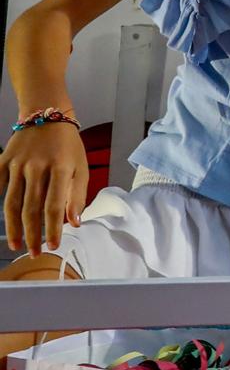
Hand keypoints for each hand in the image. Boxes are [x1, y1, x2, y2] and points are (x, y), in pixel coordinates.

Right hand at [1, 121, 87, 255]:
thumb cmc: (68, 146)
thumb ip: (78, 196)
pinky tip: (2, 221)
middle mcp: (36, 167)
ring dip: (13, 227)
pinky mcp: (3, 161)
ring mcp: (17, 164)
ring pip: (12, 202)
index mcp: (60, 169)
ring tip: (17, 244)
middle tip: (34, 252)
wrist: (46, 116)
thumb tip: (74, 222)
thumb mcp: (81, 167)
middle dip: (32, 234)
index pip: (54, 206)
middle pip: (31, 208)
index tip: (54, 245)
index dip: (53, 229)